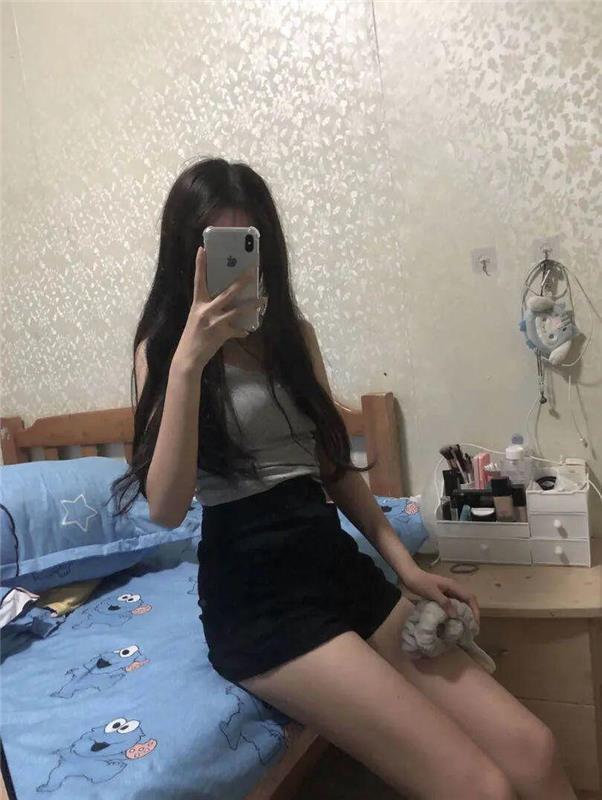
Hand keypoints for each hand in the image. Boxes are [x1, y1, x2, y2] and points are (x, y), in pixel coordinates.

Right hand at [174, 246, 261, 371]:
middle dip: (242, 281)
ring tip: (264, 300)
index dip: (200, 265)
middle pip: (227, 292)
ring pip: (238, 310)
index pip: (199, 280)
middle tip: (252, 270)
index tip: (202, 250)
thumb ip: (209, 309)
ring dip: (253, 305)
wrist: (188, 358)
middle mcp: (205, 310)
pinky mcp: (221, 334)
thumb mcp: (197, 318)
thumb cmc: (193, 337)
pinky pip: (237, 330)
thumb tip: (227, 301)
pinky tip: (247, 331)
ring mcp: (214, 322)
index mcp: (197, 304)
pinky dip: (243, 330)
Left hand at [401, 567, 479, 626]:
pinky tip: (454, 618)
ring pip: (461, 601)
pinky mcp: (443, 593)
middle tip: (473, 626)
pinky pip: (454, 602)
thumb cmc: (420, 583)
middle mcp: (453, 587)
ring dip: (465, 612)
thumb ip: (444, 603)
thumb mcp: (432, 593)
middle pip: (468, 599)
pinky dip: (457, 610)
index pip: (470, 597)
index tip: (475, 623)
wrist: (410, 575)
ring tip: (466, 624)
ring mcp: (448, 590)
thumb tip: (456, 615)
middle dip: (473, 612)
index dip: (475, 610)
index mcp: (453, 586)